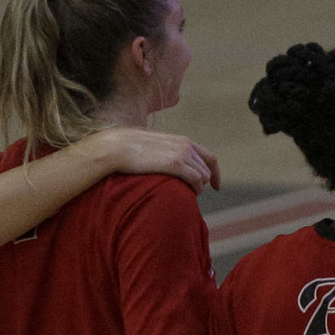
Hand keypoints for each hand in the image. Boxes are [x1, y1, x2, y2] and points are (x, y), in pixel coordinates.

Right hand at [83, 126, 220, 191]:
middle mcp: (186, 145)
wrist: (118, 146)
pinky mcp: (175, 163)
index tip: (215, 185)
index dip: (215, 172)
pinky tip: (191, 194)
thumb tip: (167, 167)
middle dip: (205, 183)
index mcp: (182, 140)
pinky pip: (195, 179)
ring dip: (199, 187)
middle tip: (194, 193)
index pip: (209, 157)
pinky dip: (196, 188)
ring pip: (203, 176)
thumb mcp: (155, 148)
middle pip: (207, 169)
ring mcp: (181, 154)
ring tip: (189, 194)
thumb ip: (167, 155)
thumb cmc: (130, 150)